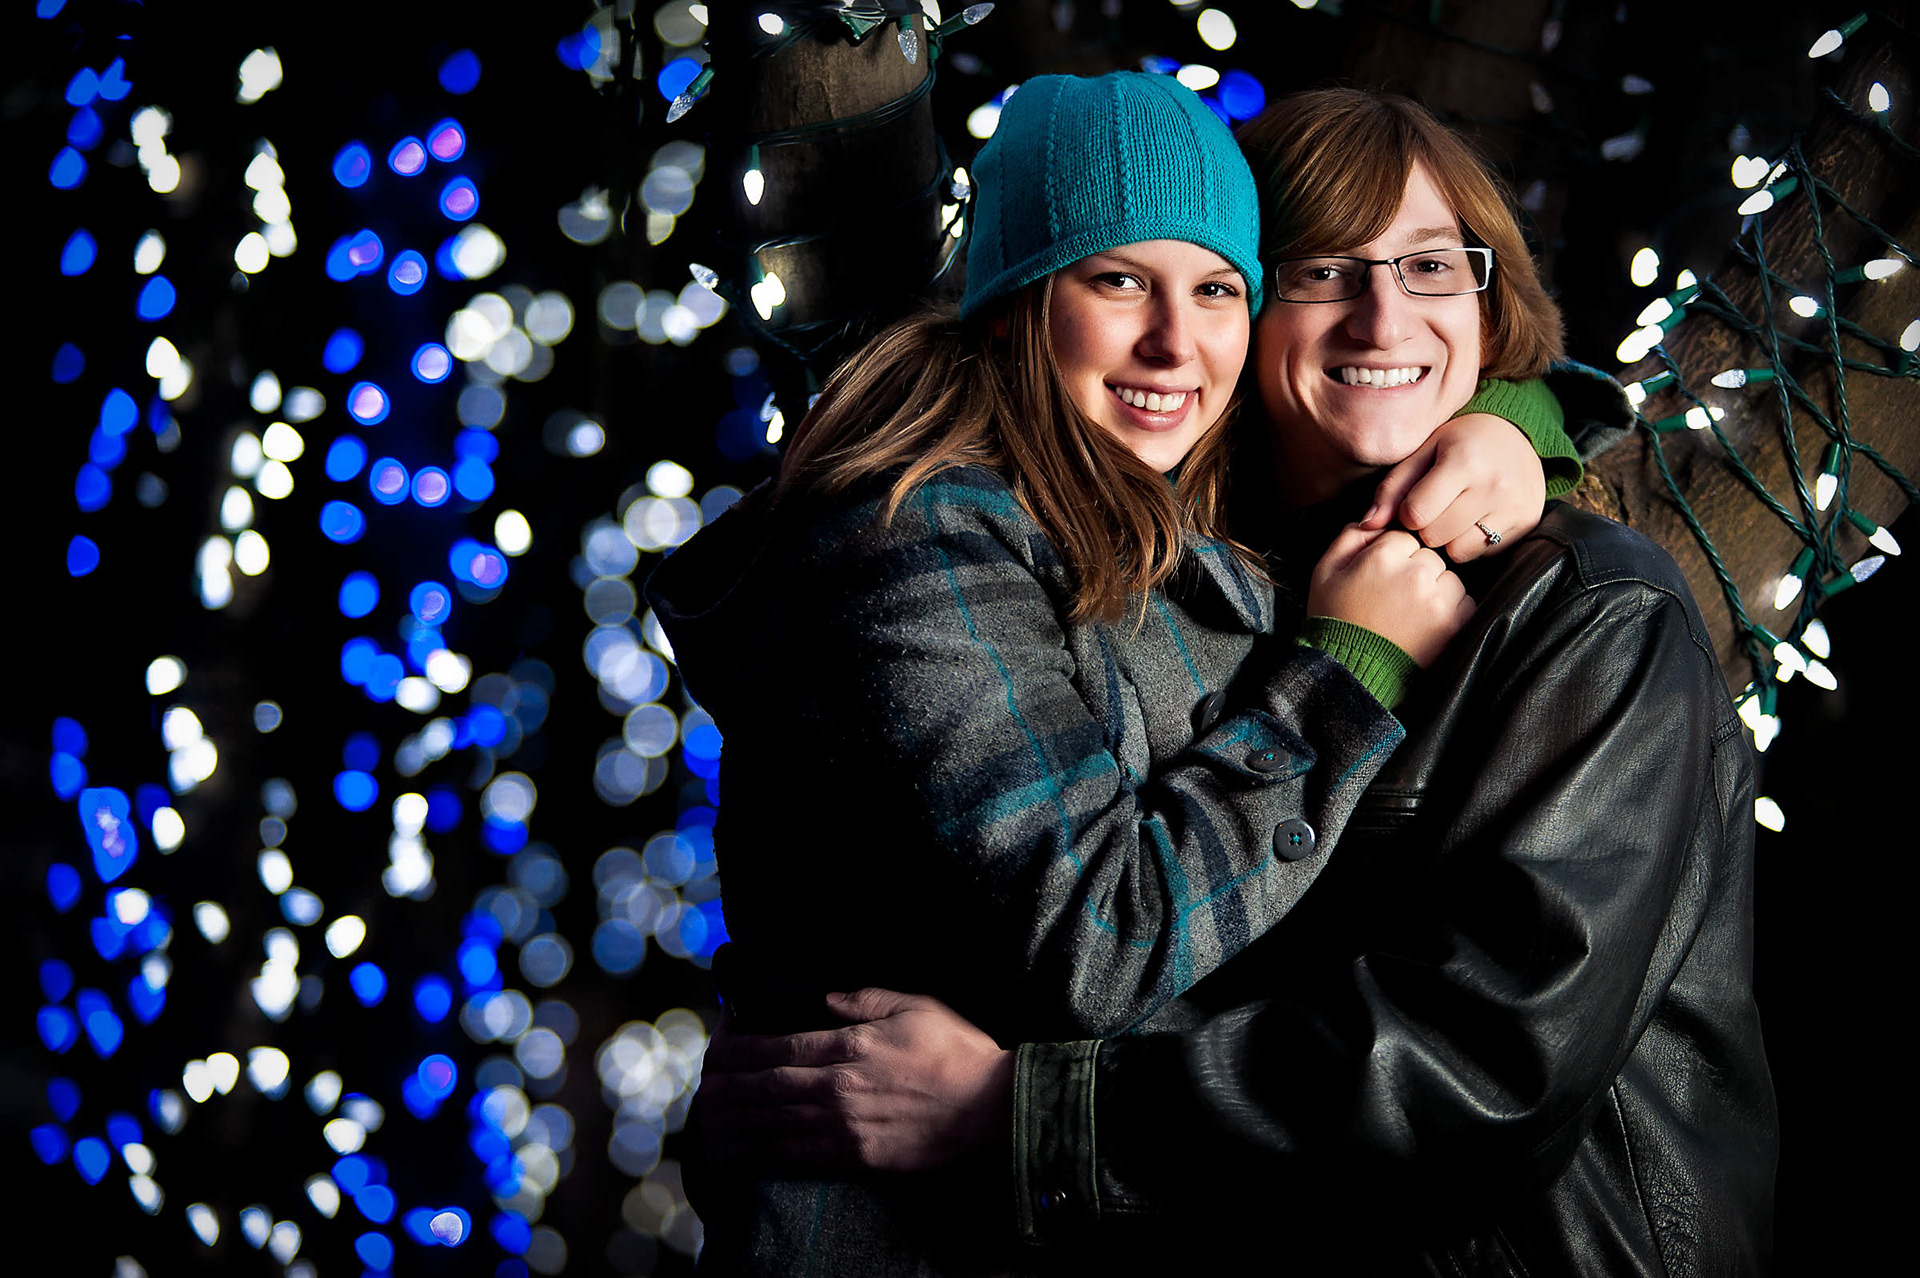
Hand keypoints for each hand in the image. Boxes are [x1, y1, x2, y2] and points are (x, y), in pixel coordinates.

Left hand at [696, 989, 1013, 1173]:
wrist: (992, 1109)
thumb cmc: (957, 1052)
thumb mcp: (915, 1005)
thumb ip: (863, 999)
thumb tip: (826, 999)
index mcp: (851, 1046)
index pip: (779, 1046)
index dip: (740, 1048)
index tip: (716, 1048)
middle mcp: (840, 1088)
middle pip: (767, 1087)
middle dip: (728, 1085)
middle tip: (703, 1085)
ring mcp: (846, 1127)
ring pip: (775, 1124)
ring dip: (738, 1120)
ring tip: (712, 1118)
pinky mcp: (858, 1158)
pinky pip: (800, 1156)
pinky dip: (768, 1151)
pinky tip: (749, 1149)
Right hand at [1307, 524, 1473, 667]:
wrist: (1349, 671)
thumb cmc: (1334, 619)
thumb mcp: (1325, 572)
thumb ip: (1349, 537)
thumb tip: (1374, 520)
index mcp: (1383, 556)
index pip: (1403, 538)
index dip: (1392, 556)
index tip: (1381, 576)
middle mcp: (1415, 573)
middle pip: (1429, 555)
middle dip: (1416, 570)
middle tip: (1394, 596)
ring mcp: (1437, 600)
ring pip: (1449, 577)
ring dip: (1436, 588)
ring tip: (1410, 610)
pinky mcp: (1452, 624)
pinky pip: (1464, 602)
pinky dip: (1451, 609)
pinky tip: (1426, 621)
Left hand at [1360, 412, 1546, 560]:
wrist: (1517, 434)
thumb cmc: (1459, 442)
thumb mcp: (1422, 453)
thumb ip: (1391, 488)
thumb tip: (1367, 525)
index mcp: (1463, 461)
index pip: (1416, 514)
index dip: (1408, 513)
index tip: (1414, 502)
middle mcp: (1494, 484)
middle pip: (1435, 536)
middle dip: (1427, 526)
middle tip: (1436, 507)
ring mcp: (1515, 505)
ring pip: (1458, 550)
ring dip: (1449, 538)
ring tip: (1455, 513)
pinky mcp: (1527, 521)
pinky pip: (1483, 553)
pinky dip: (1472, 542)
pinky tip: (1475, 518)